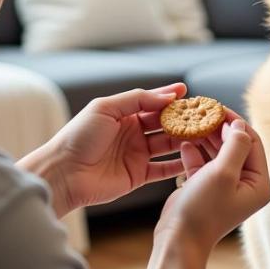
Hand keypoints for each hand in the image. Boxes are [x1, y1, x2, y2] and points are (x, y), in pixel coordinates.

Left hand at [20, 84, 190, 216]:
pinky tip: (195, 159)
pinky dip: (179, 164)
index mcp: (123, 114)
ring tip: (205, 135)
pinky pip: (164, 169)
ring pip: (168, 144)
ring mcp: (136, 154)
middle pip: (164, 124)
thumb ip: (137, 99)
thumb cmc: (79, 137)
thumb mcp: (106, 108)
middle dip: (184, 119)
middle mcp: (132, 133)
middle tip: (204, 116)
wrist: (64, 173)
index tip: (190, 93)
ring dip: (185, 140)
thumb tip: (168, 96)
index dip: (171, 98)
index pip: (153, 103)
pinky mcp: (138, 175)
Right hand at [155, 112, 269, 252]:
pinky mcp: (205, 188)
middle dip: (218, 128)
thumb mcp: (223, 173)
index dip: (236, 123)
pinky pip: (203, 163)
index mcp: (259, 184)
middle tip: (202, 111)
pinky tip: (184, 142)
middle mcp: (245, 185)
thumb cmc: (203, 209)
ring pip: (217, 153)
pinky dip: (194, 152)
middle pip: (235, 146)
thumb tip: (239, 125)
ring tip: (191, 122)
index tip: (217, 108)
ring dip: (204, 137)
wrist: (178, 239)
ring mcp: (225, 187)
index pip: (253, 143)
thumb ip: (235, 146)